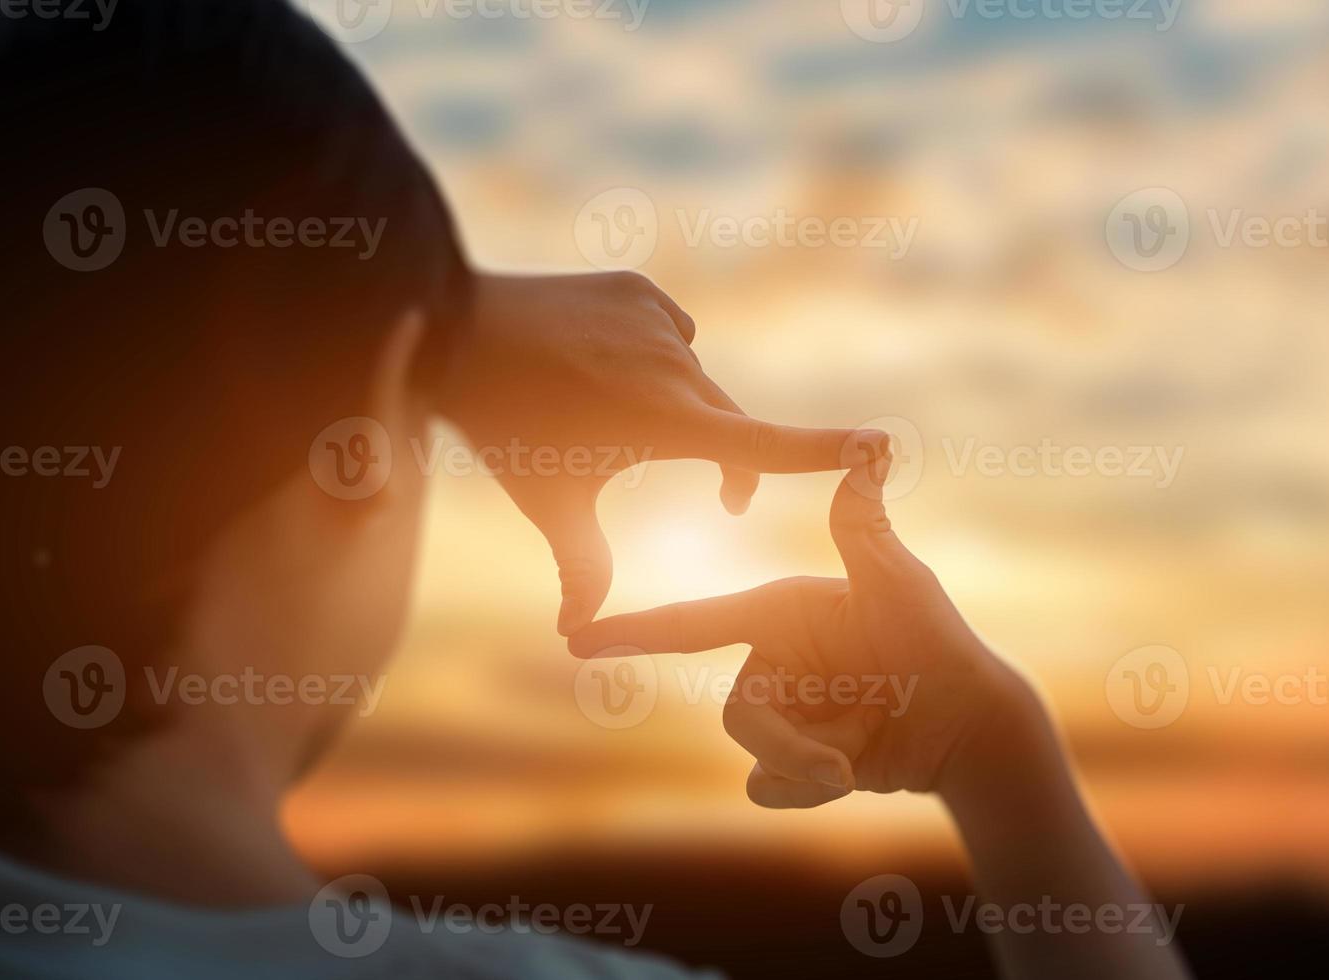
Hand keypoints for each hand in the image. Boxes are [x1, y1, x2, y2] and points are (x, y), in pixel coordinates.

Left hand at [438, 271, 880, 635]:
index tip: (879, 446)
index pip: (761, 445)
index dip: (823, 452)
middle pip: (727, 423)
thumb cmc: (504, 427)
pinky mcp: (638, 289)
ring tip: (616, 412)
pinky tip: (610, 362)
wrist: (449, 326)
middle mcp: (674, 364)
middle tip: (727, 501)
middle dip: (729, 461)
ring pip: (693, 377)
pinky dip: (655, 354)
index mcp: (664, 421)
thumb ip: (580, 566)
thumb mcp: (548, 501)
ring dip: (679, 404)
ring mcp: (657, 319)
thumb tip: (579, 634)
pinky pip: (668, 331)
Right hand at [567, 452, 1040, 807]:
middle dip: (784, 745)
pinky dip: (803, 792)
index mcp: (777, 612)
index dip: (634, 631)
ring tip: (857, 763)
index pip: (694, 622)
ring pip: (753, 754)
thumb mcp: (899, 585)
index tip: (577, 638)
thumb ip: (864, 530)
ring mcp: (783, 710)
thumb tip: (868, 449)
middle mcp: (771, 659)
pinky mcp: (795, 758)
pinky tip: (848, 775)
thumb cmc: (939, 640)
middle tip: (838, 765)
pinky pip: (767, 787)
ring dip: (805, 768)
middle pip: (736, 712)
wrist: (968, 725)